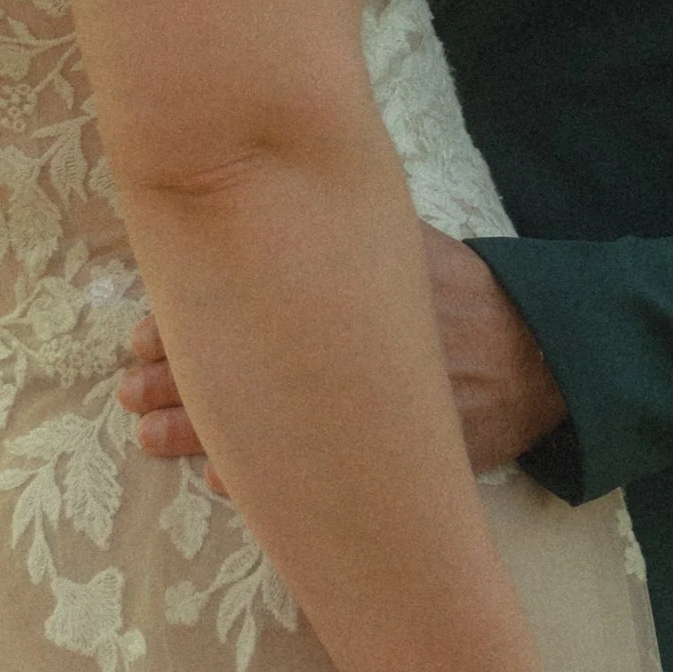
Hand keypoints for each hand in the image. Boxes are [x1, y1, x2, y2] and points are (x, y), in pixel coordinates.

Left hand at [119, 223, 565, 476]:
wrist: (541, 358)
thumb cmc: (462, 294)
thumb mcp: (406, 244)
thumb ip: (343, 230)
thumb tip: (256, 194)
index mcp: (348, 278)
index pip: (244, 292)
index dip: (185, 315)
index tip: (144, 333)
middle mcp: (352, 339)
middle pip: (240, 357)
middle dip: (175, 375)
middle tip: (131, 387)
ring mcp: (367, 401)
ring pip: (261, 419)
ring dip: (195, 430)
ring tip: (147, 434)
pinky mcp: (387, 452)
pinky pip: (310, 470)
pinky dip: (260, 477)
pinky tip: (219, 477)